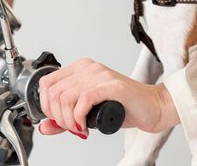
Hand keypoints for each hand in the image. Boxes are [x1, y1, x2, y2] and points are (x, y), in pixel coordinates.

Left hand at [37, 58, 179, 138]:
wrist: (151, 107)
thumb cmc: (124, 106)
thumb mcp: (88, 111)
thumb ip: (65, 118)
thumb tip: (44, 127)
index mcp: (81, 68)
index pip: (46, 83)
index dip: (45, 106)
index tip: (56, 119)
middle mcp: (90, 68)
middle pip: (54, 93)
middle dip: (58, 117)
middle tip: (71, 127)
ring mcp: (101, 75)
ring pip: (66, 98)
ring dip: (69, 121)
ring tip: (80, 128)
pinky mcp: (112, 86)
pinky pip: (84, 100)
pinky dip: (79, 118)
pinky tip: (86, 126)